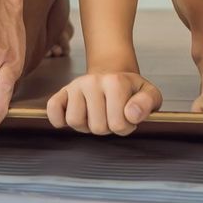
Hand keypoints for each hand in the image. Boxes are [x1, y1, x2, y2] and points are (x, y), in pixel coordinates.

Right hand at [46, 69, 161, 135]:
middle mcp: (92, 81)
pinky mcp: (61, 92)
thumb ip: (147, 104)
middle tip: (111, 115)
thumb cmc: (131, 90)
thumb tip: (131, 114)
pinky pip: (53, 110)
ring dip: (86, 125)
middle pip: (96, 127)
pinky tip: (74, 115)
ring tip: (96, 115)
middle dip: (106, 128)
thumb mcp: (149, 94)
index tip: (128, 116)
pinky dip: (59, 119)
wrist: (113, 75)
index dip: (126, 127)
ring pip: (74, 121)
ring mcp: (75, 86)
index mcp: (116, 82)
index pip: (119, 125)